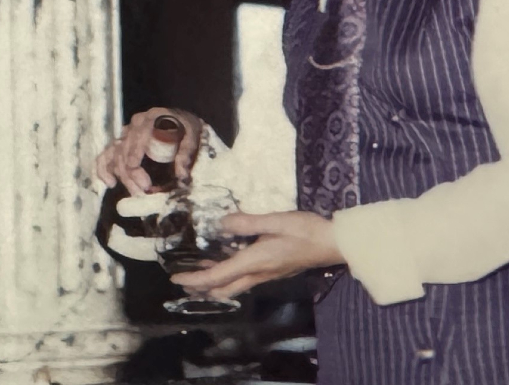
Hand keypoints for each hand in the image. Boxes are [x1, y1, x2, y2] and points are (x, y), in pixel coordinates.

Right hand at [94, 107, 202, 195]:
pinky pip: (106, 154)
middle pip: (123, 154)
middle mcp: (135, 124)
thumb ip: (186, 154)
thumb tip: (181, 176)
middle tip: (143, 195)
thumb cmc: (187, 128)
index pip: (134, 146)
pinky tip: (110, 183)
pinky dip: (104, 169)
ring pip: (114, 156)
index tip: (146, 186)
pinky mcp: (122, 140)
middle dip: (131, 178)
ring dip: (122, 178)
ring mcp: (126, 131)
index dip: (136, 169)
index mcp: (150, 120)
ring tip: (135, 194)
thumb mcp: (192, 137)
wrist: (182, 119)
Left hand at [170, 211, 343, 299]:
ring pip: (234, 286)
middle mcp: (258, 274)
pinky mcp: (273, 272)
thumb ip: (247, 222)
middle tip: (183, 282)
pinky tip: (226, 262)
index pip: (217, 277)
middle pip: (223, 289)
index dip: (194, 279)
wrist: (332, 244)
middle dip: (201, 288)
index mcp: (254, 262)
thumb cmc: (305, 230)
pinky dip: (228, 276)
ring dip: (214, 283)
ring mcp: (267, 275)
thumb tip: (222, 224)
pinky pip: (244, 280)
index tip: (176, 278)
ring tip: (198, 274)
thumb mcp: (275, 221)